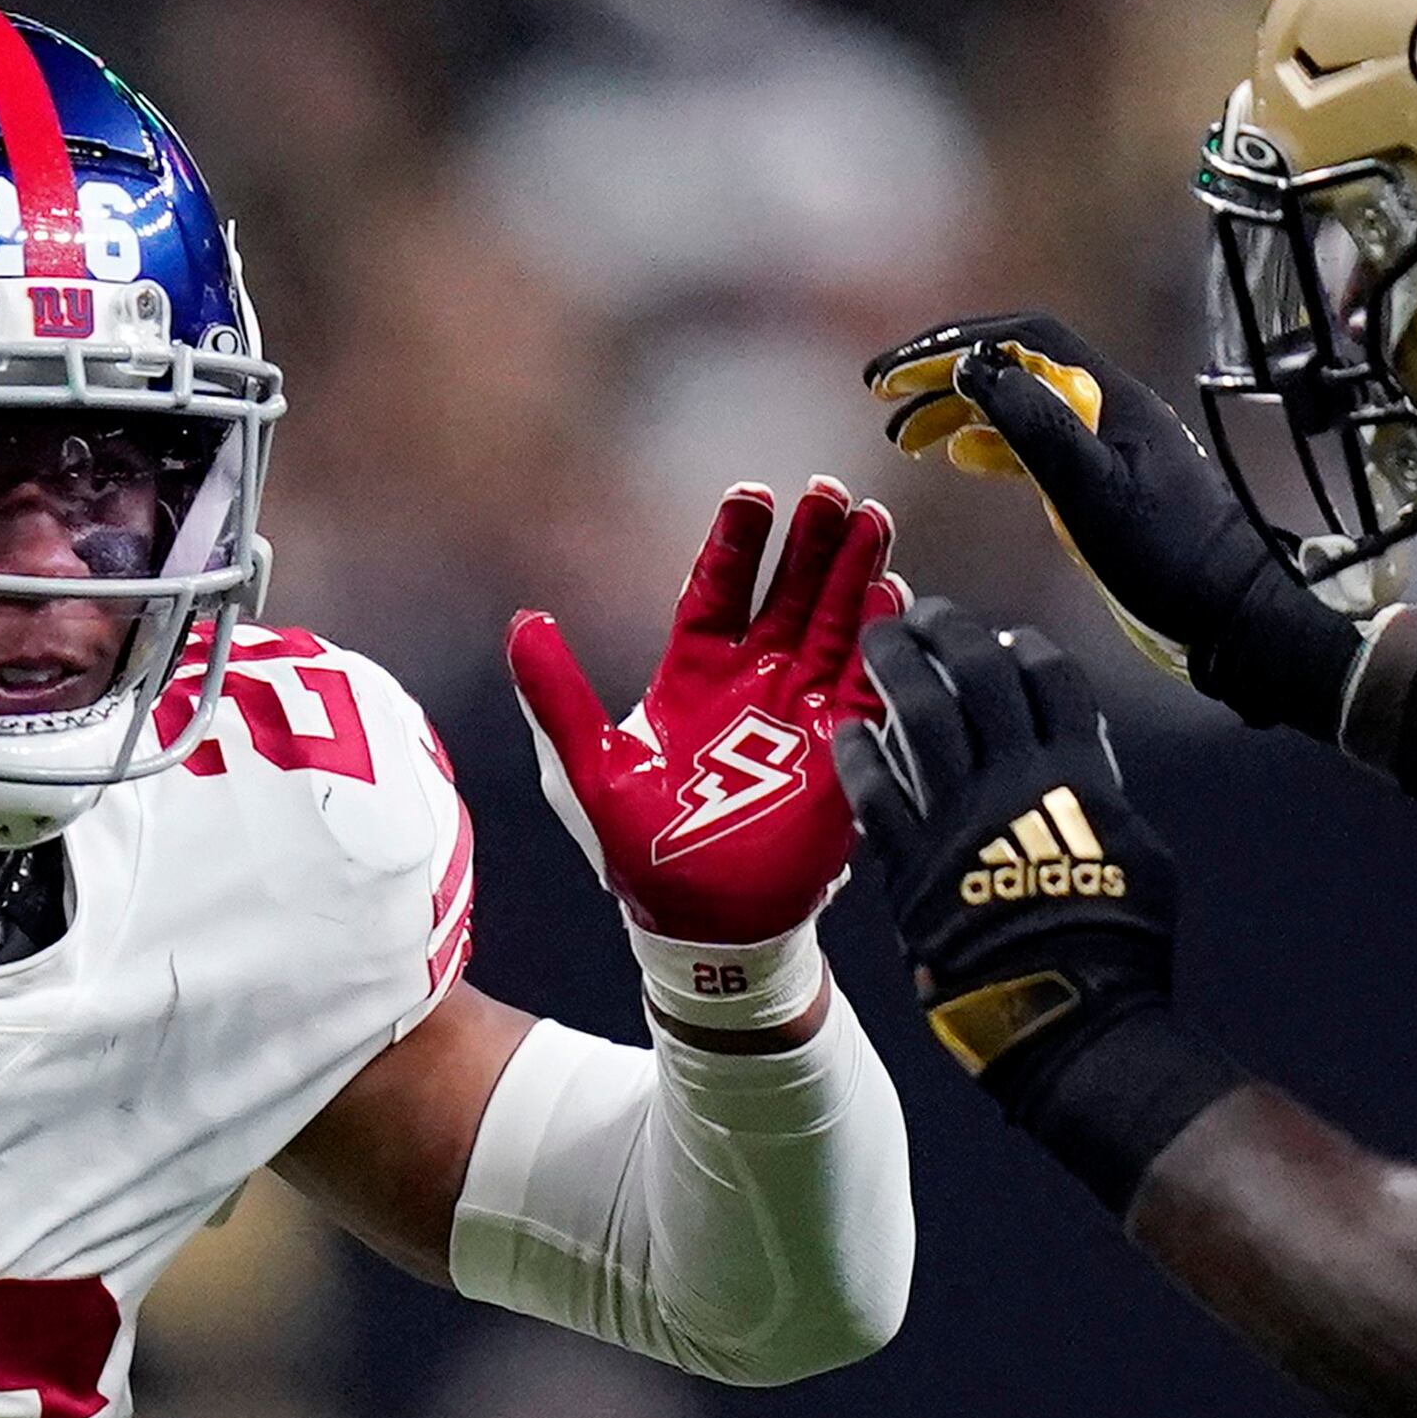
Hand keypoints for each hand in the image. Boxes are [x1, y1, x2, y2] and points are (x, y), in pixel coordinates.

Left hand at [510, 479, 898, 1030]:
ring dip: (855, 576)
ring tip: (872, 522)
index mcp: (694, 674)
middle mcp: (754, 681)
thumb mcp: (589, 768)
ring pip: (834, 626)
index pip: (718, 588)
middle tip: (829, 490)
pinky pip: (867, 688)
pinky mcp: (840, 750)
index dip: (738, 541)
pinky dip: (880, 646)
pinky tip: (894, 600)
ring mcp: (801, 712)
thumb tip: (521, 622)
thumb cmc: (641, 854)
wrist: (702, 927)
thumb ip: (557, 696)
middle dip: (810, 542)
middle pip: (788, 593)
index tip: (753, 492)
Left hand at [840, 601, 1187, 1106]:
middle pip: (978, 675)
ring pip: (922, 714)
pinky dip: (860, 755)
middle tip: (925, 612)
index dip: (1023, 647)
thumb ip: (1104, 796)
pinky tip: (847, 729)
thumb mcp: (1136, 852)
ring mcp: (960, 816)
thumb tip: (1087, 762)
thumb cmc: (1116, 943)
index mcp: (1077, 773)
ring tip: (877, 638)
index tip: (1002, 637)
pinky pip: (876, 792)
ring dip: (896, 666)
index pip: (1050, 678)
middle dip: (949, 631)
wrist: (1069, 1009)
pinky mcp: (913, 861)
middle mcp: (1015, 778)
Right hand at [866, 311, 1369, 732]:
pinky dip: (990, 444)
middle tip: (882, 397)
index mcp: (1107, 397)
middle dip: (944, 374)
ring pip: (1019, 406)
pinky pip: (1036, 444)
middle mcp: (1105, 410)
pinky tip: (960, 457)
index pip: (1018, 339)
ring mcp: (1105, 446)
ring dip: (959, 410)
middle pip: (1014, 366)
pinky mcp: (1104, 483)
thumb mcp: (1092, 492)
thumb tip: (975, 367)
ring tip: (905, 434)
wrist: (1231, 612)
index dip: (951, 345)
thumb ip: (1034, 426)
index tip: (895, 373)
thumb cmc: (1170, 557)